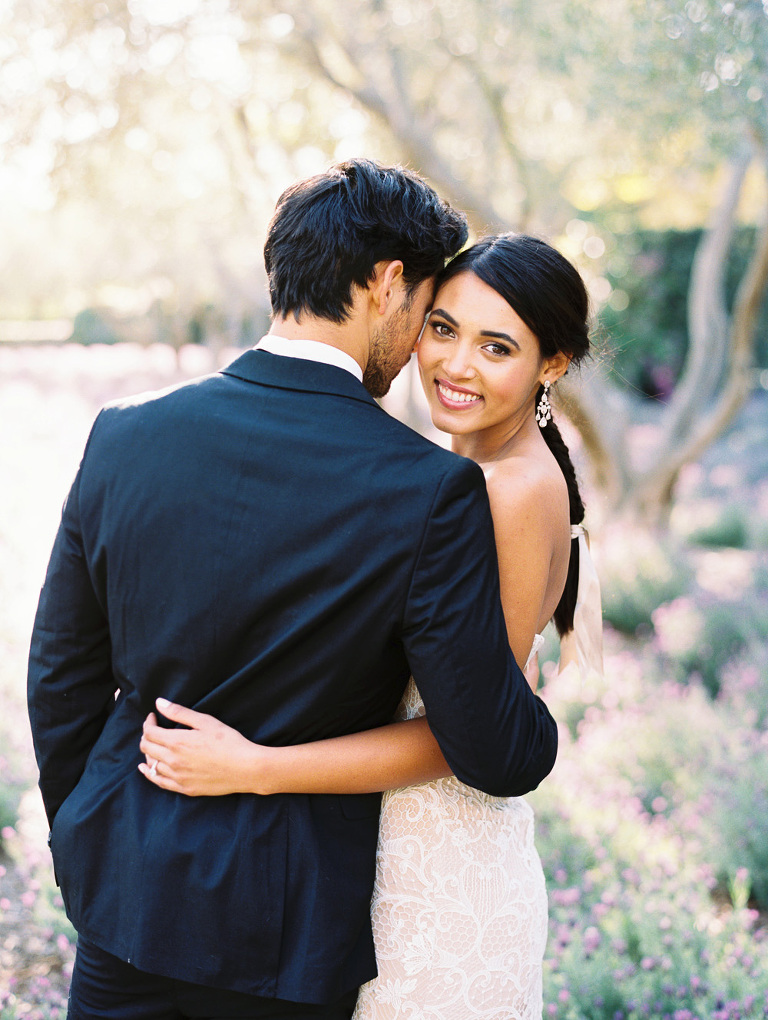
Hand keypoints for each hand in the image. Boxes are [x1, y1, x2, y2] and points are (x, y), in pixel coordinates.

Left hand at [139, 698, 267, 795]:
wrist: (245, 768)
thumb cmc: (228, 742)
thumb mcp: (205, 721)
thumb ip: (179, 712)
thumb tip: (158, 703)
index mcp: (176, 742)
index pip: (150, 732)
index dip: (148, 722)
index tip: (154, 717)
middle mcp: (172, 761)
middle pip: (146, 748)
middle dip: (146, 736)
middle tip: (153, 729)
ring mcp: (177, 777)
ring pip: (151, 764)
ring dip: (149, 752)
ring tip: (154, 745)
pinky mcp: (184, 788)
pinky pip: (159, 781)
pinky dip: (149, 773)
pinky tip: (146, 769)